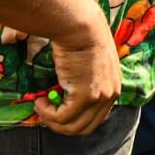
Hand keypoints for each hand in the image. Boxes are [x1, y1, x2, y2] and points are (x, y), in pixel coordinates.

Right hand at [34, 12, 120, 135]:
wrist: (80, 26)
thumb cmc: (82, 38)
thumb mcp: (90, 64)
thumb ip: (86, 81)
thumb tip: (66, 95)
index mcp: (114, 87)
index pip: (96, 119)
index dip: (74, 120)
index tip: (57, 111)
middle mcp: (111, 95)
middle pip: (85, 128)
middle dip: (62, 126)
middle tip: (46, 113)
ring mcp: (100, 97)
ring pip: (72, 127)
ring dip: (51, 121)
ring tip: (41, 105)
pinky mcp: (86, 97)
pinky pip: (61, 118)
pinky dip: (47, 113)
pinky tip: (40, 100)